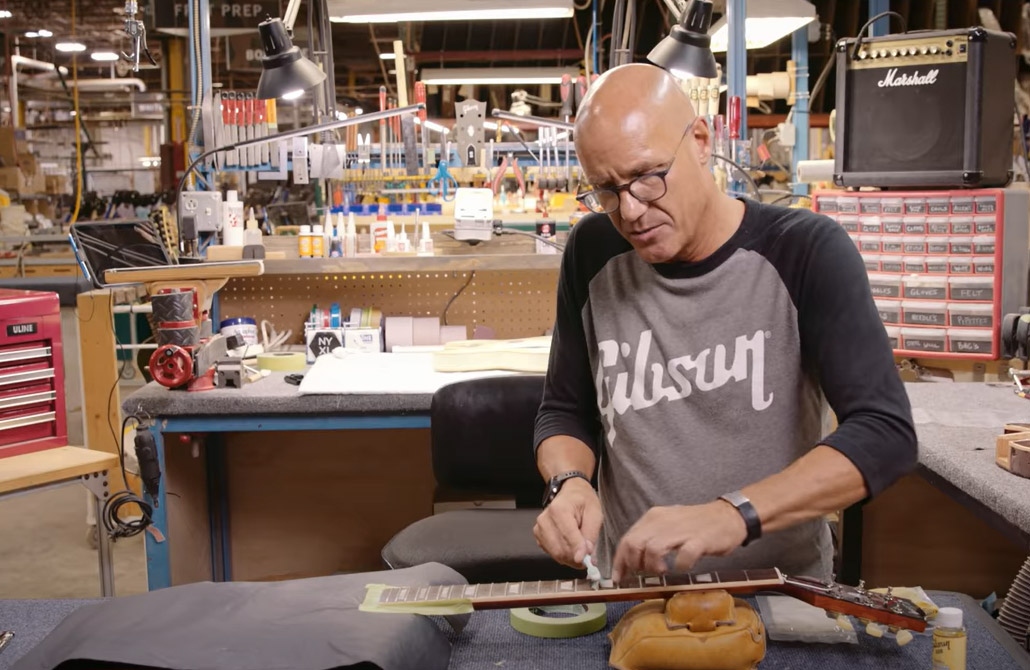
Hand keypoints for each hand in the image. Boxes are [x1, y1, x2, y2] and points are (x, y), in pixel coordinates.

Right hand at [533, 478, 601, 567]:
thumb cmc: (583, 501)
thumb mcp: (595, 513)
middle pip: (560, 550)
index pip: (568, 537)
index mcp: (559, 510)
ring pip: (555, 554)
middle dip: (576, 558)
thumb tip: (586, 553)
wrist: (571, 493)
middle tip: (589, 558)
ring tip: (580, 549)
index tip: (588, 562)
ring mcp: (539, 528)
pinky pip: (551, 553)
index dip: (579, 551)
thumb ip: (591, 534)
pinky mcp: (538, 535)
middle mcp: (545, 519)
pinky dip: (563, 554)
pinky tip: (570, 545)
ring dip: (570, 558)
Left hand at [611, 501, 746, 582]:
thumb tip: (631, 559)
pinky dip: (680, 566)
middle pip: (634, 545)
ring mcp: (681, 530)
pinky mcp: (699, 540)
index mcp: (653, 517)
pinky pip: (683, 556)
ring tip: (663, 571)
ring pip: (653, 550)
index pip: (627, 539)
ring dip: (653, 566)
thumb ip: (650, 537)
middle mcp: (663, 521)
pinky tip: (682, 567)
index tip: (618, 578)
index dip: (619, 561)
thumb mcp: (668, 524)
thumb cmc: (696, 524)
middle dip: (634, 564)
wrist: (728, 516)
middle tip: (644, 574)